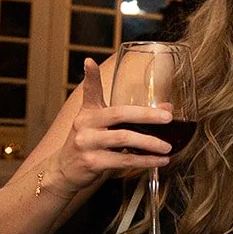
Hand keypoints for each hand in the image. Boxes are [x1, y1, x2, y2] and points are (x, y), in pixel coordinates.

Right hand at [46, 58, 172, 195]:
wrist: (65, 171)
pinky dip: (144, 161)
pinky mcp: (91, 162)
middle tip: (168, 118)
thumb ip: (130, 117)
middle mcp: (85, 124)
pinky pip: (123, 160)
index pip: (90, 91)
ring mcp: (87, 143)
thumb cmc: (90, 145)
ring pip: (124, 139)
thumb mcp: (104, 127)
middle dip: (146, 115)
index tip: (89, 62)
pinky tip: (159, 161)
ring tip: (167, 147)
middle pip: (119, 114)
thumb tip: (167, 108)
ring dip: (149, 143)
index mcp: (89, 112)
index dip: (90, 76)